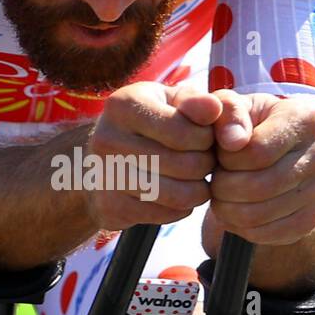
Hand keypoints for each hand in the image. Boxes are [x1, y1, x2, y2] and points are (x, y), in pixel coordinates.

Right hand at [82, 80, 219, 229]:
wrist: (101, 159)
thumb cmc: (150, 121)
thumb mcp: (172, 101)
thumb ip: (197, 101)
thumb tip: (214, 109)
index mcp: (123, 105)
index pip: (185, 132)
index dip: (207, 137)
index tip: (204, 136)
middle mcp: (107, 139)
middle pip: (186, 165)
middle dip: (206, 164)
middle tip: (203, 160)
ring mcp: (105, 176)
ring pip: (179, 195)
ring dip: (199, 189)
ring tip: (196, 178)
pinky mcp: (110, 207)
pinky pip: (167, 214)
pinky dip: (182, 207)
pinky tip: (177, 192)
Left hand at [207, 92, 314, 244]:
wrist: (271, 150)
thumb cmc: (245, 123)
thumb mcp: (232, 106)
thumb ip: (227, 112)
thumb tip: (233, 141)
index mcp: (305, 118)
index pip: (258, 152)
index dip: (228, 159)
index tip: (220, 155)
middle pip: (261, 186)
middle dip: (225, 187)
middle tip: (214, 181)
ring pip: (262, 214)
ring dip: (228, 210)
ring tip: (220, 196)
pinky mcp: (310, 218)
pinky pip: (271, 234)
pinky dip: (243, 229)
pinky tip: (234, 212)